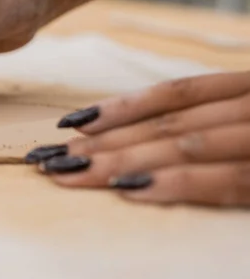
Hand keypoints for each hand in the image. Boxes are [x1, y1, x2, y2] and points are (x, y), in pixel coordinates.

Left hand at [26, 71, 249, 206]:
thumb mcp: (249, 116)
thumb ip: (214, 116)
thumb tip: (148, 130)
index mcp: (245, 89)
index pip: (174, 94)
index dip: (119, 108)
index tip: (69, 123)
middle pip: (164, 123)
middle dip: (101, 142)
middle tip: (49, 156)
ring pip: (180, 145)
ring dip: (118, 160)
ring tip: (68, 173)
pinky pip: (224, 181)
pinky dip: (173, 183)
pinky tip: (127, 190)